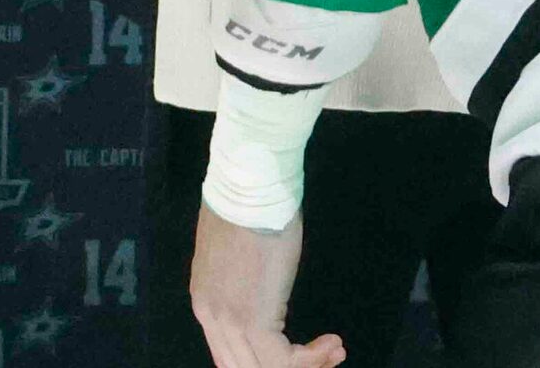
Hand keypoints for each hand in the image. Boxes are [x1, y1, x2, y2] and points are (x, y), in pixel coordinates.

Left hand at [191, 203, 342, 367]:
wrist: (249, 189)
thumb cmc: (248, 210)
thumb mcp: (236, 258)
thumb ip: (241, 287)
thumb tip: (259, 299)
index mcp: (205, 303)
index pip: (228, 356)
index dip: (263, 363)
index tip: (298, 351)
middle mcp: (211, 317)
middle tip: (323, 358)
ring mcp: (229, 320)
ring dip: (306, 365)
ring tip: (334, 352)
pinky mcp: (253, 319)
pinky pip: (283, 360)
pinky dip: (312, 359)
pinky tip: (332, 343)